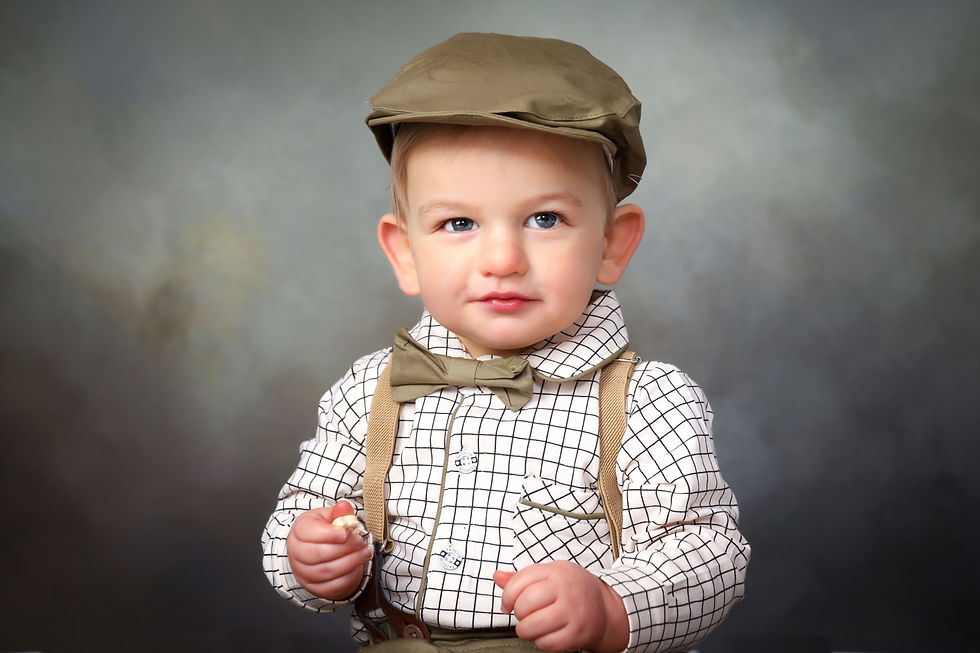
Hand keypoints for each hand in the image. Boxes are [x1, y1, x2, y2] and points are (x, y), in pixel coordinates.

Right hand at [287, 501, 372, 599]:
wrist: (320, 551)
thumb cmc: (324, 530)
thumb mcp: (329, 517)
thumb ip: (338, 513)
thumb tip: (343, 506)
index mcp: (299, 531)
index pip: (309, 533)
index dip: (328, 534)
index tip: (346, 533)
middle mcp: (296, 553)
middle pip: (317, 554)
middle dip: (342, 548)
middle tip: (360, 541)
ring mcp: (303, 572)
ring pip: (325, 571)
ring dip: (349, 562)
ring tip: (365, 552)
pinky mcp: (313, 587)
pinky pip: (330, 587)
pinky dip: (347, 577)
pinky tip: (358, 566)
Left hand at [494, 561, 627, 652]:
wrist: (604, 606)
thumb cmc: (571, 588)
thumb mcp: (549, 574)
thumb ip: (522, 577)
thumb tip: (497, 576)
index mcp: (556, 572)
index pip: (520, 582)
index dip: (507, 596)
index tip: (507, 604)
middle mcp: (565, 590)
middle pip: (525, 604)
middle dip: (518, 614)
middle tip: (524, 615)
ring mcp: (573, 612)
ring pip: (533, 626)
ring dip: (525, 630)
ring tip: (531, 626)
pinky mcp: (577, 634)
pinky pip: (547, 643)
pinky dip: (541, 642)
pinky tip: (546, 634)